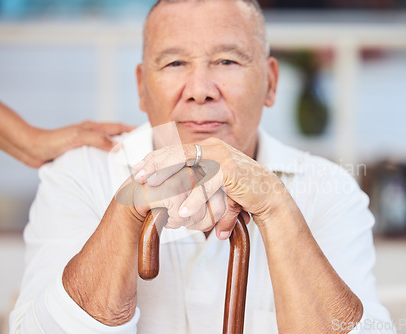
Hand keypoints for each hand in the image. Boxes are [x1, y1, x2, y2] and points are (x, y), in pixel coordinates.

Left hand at [24, 121, 134, 167]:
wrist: (31, 149)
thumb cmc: (54, 141)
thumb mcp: (79, 137)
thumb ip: (99, 140)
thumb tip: (120, 148)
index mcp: (93, 128)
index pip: (119, 127)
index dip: (133, 129)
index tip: (147, 134)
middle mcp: (92, 135)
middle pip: (116, 137)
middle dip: (130, 142)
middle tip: (144, 151)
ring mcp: (86, 146)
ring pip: (108, 149)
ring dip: (119, 154)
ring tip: (132, 163)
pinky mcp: (79, 156)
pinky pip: (98, 159)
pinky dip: (107, 163)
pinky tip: (111, 172)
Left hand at [131, 137, 285, 238]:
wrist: (268, 196)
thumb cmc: (239, 193)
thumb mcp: (213, 187)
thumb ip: (196, 188)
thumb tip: (175, 203)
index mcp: (208, 148)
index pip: (176, 150)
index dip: (155, 159)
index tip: (138, 169)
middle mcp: (213, 147)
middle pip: (177, 152)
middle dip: (155, 163)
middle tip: (138, 176)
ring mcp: (222, 156)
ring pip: (187, 163)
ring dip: (168, 177)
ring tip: (153, 191)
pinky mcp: (230, 170)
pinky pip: (207, 184)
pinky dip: (195, 198)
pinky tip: (183, 212)